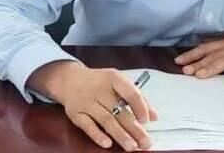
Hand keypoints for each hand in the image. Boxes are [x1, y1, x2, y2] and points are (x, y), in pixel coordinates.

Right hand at [27, 60, 157, 150]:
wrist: (69, 79)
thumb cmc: (99, 82)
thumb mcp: (117, 82)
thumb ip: (137, 98)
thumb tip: (154, 116)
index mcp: (112, 78)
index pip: (130, 92)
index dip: (140, 107)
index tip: (146, 120)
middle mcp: (98, 89)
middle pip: (119, 111)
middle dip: (134, 129)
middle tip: (145, 142)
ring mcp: (86, 101)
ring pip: (106, 120)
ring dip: (120, 135)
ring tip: (132, 147)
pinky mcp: (75, 113)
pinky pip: (87, 126)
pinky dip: (97, 135)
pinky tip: (108, 143)